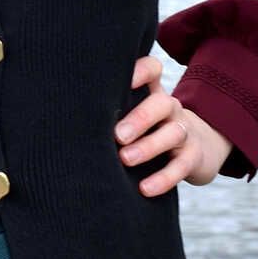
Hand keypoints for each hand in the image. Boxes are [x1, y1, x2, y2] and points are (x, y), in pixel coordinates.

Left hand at [113, 54, 231, 196]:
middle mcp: (170, 109)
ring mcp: (184, 131)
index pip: (151, 70)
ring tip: (125, 159)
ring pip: (173, 133)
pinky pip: (182, 165)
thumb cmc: (150, 132)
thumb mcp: (135, 116)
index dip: (139, 71)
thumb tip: (60, 119)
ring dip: (149, 146)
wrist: (198, 149)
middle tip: (118, 136)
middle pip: (161, 103)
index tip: (121, 81)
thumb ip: (110, 113)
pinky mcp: (193, 157)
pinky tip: (145, 188)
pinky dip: (164, 178)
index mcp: (152, 94)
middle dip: (140, 118)